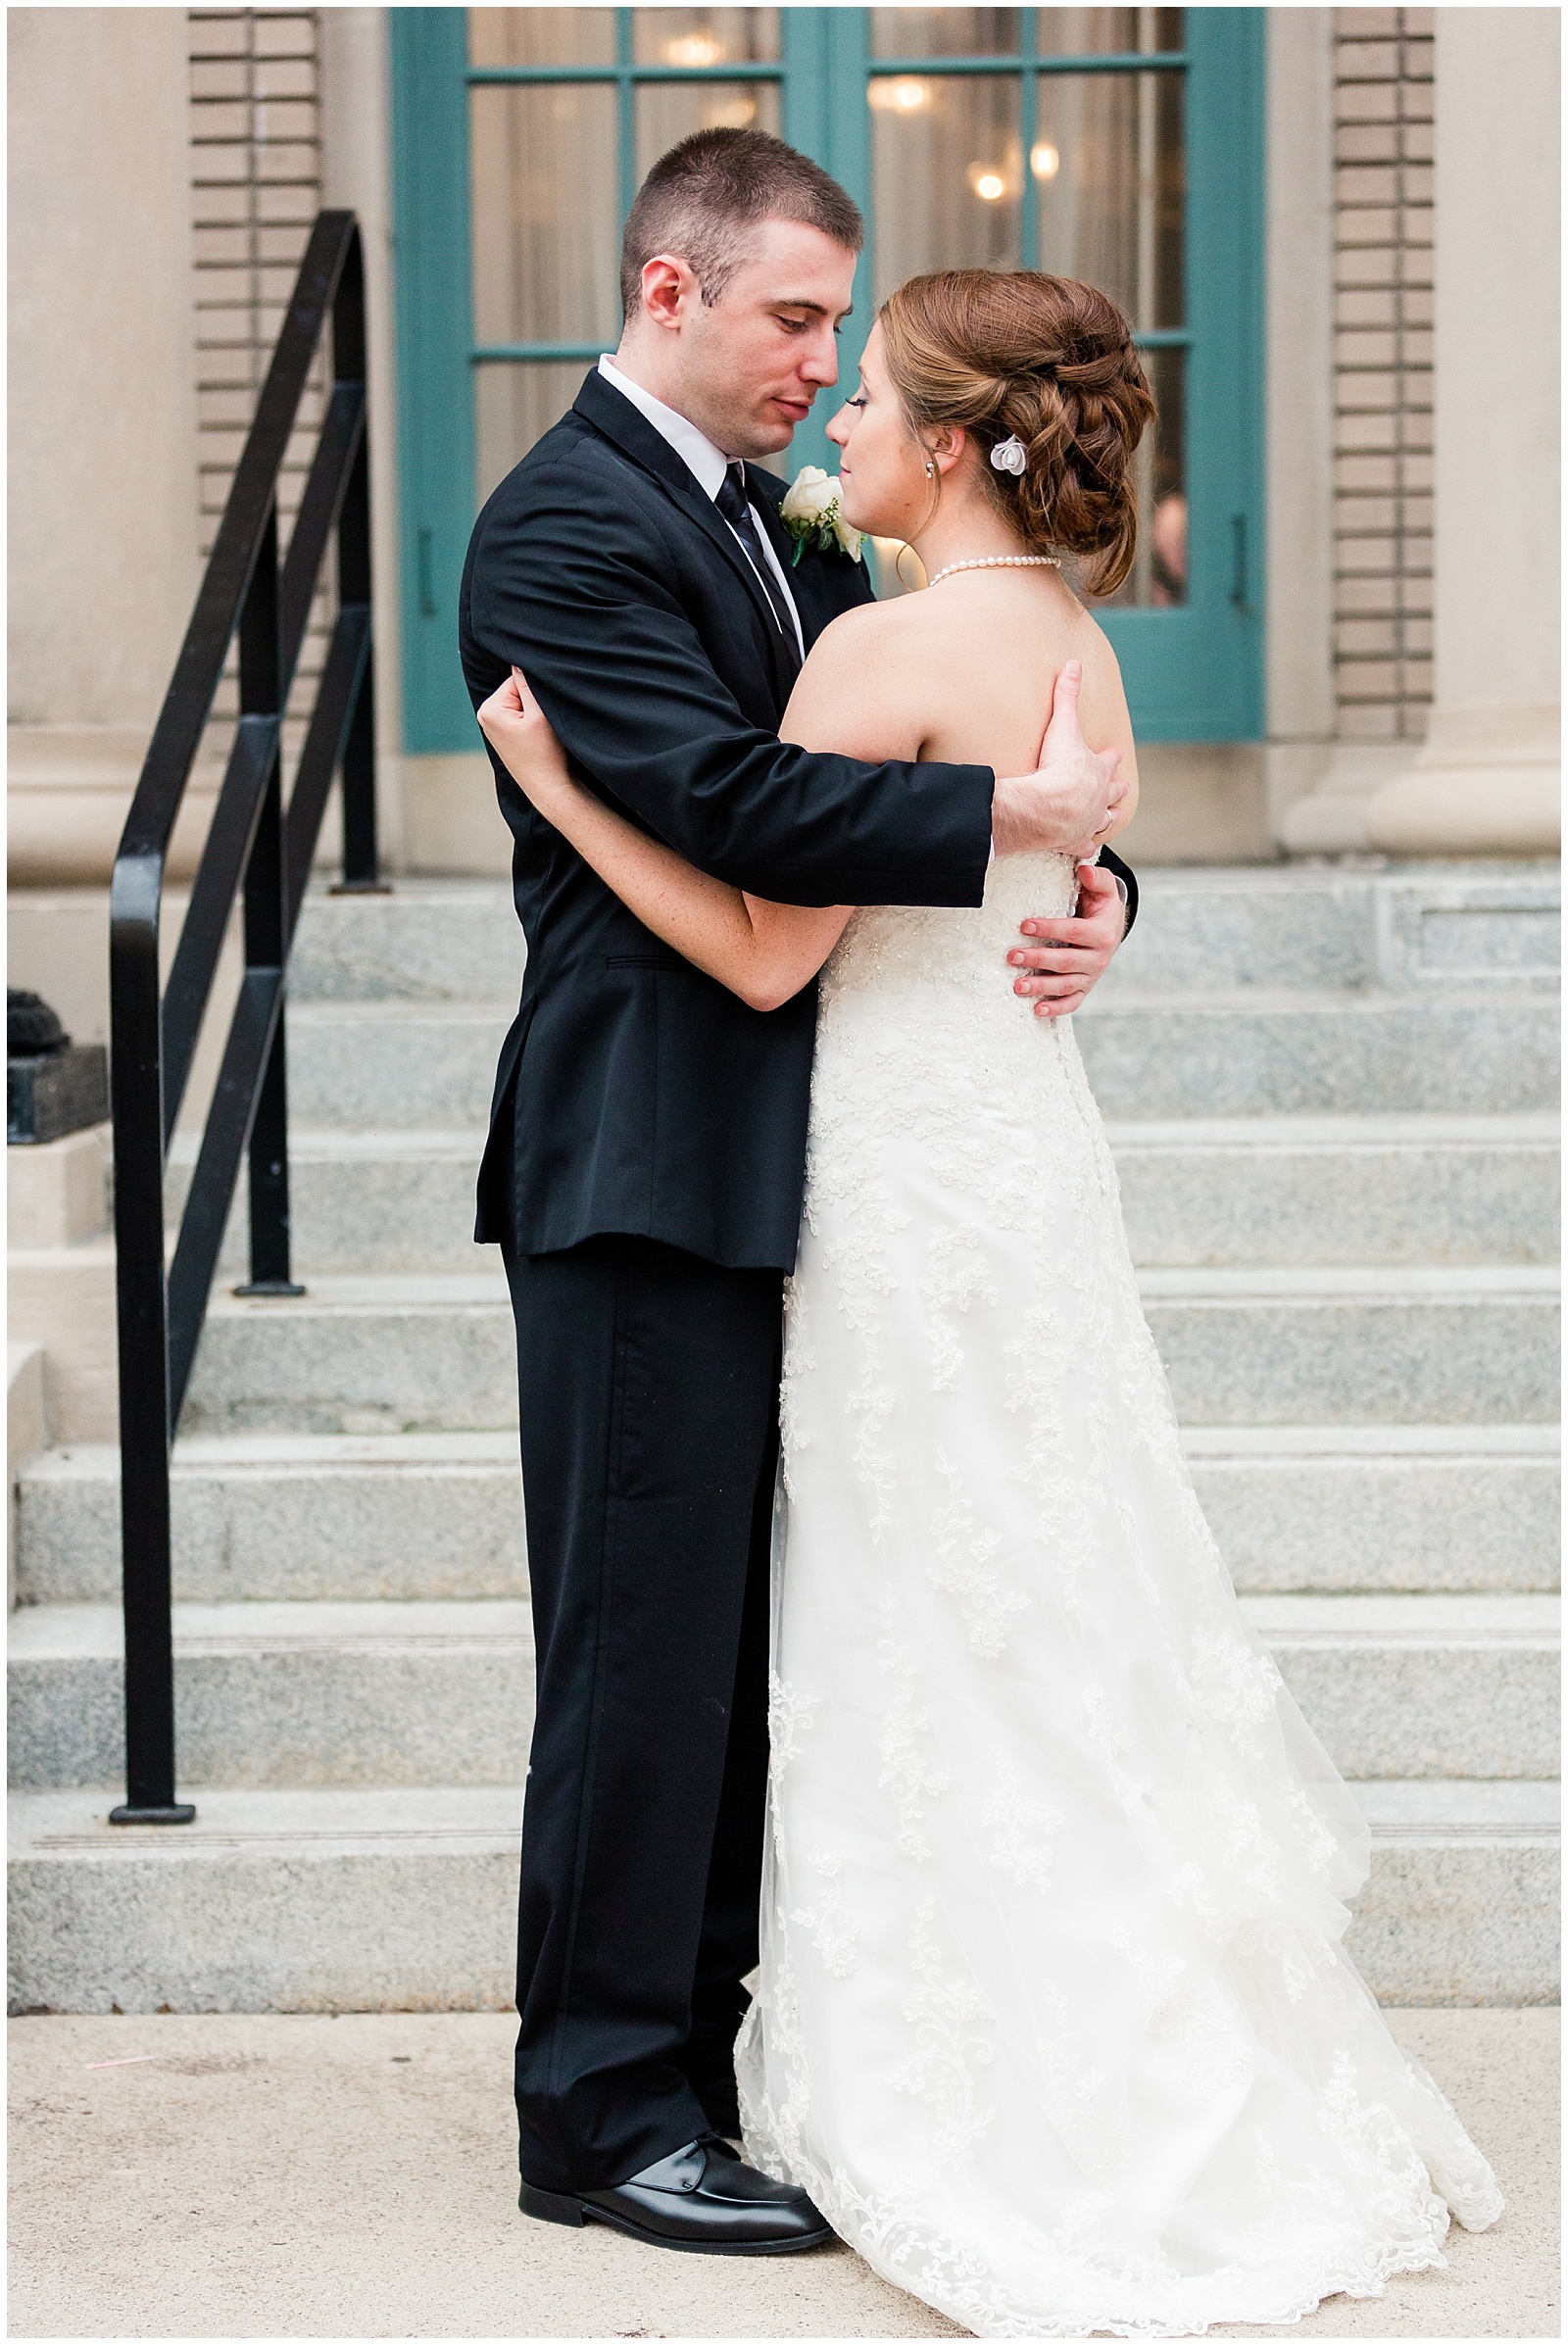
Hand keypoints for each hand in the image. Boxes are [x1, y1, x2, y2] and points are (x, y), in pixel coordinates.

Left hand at [477, 666, 572, 806]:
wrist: (549, 788)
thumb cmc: (545, 754)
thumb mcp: (539, 713)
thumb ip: (527, 684)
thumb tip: (520, 660)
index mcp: (489, 709)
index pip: (517, 679)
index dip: (536, 692)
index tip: (543, 713)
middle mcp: (485, 716)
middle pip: (516, 690)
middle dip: (533, 701)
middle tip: (542, 725)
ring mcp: (491, 726)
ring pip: (519, 702)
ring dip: (533, 712)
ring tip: (539, 733)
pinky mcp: (501, 734)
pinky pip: (518, 715)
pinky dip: (530, 721)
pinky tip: (535, 738)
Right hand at [990, 660, 1124, 858]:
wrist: (1047, 807)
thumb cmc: (1056, 768)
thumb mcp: (1063, 725)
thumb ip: (1066, 695)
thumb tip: (1073, 665)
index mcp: (1098, 770)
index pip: (1108, 760)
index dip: (1109, 756)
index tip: (1111, 754)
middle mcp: (1100, 797)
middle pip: (1113, 791)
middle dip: (1116, 788)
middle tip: (1119, 788)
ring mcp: (1090, 820)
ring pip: (1104, 820)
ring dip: (1105, 817)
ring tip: (1106, 818)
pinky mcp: (1076, 841)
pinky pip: (1084, 846)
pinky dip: (1084, 846)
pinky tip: (1083, 849)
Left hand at [1006, 857, 1127, 1017]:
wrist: (1112, 929)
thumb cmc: (1100, 907)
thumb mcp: (1103, 889)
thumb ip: (1097, 877)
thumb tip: (1084, 869)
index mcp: (1103, 933)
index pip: (1074, 931)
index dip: (1049, 929)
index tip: (1024, 925)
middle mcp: (1099, 958)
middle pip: (1066, 961)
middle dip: (1038, 959)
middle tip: (1012, 956)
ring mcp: (1091, 976)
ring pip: (1066, 985)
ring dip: (1041, 987)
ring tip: (1017, 985)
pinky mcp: (1085, 989)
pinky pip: (1072, 1003)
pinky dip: (1056, 1009)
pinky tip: (1036, 1010)